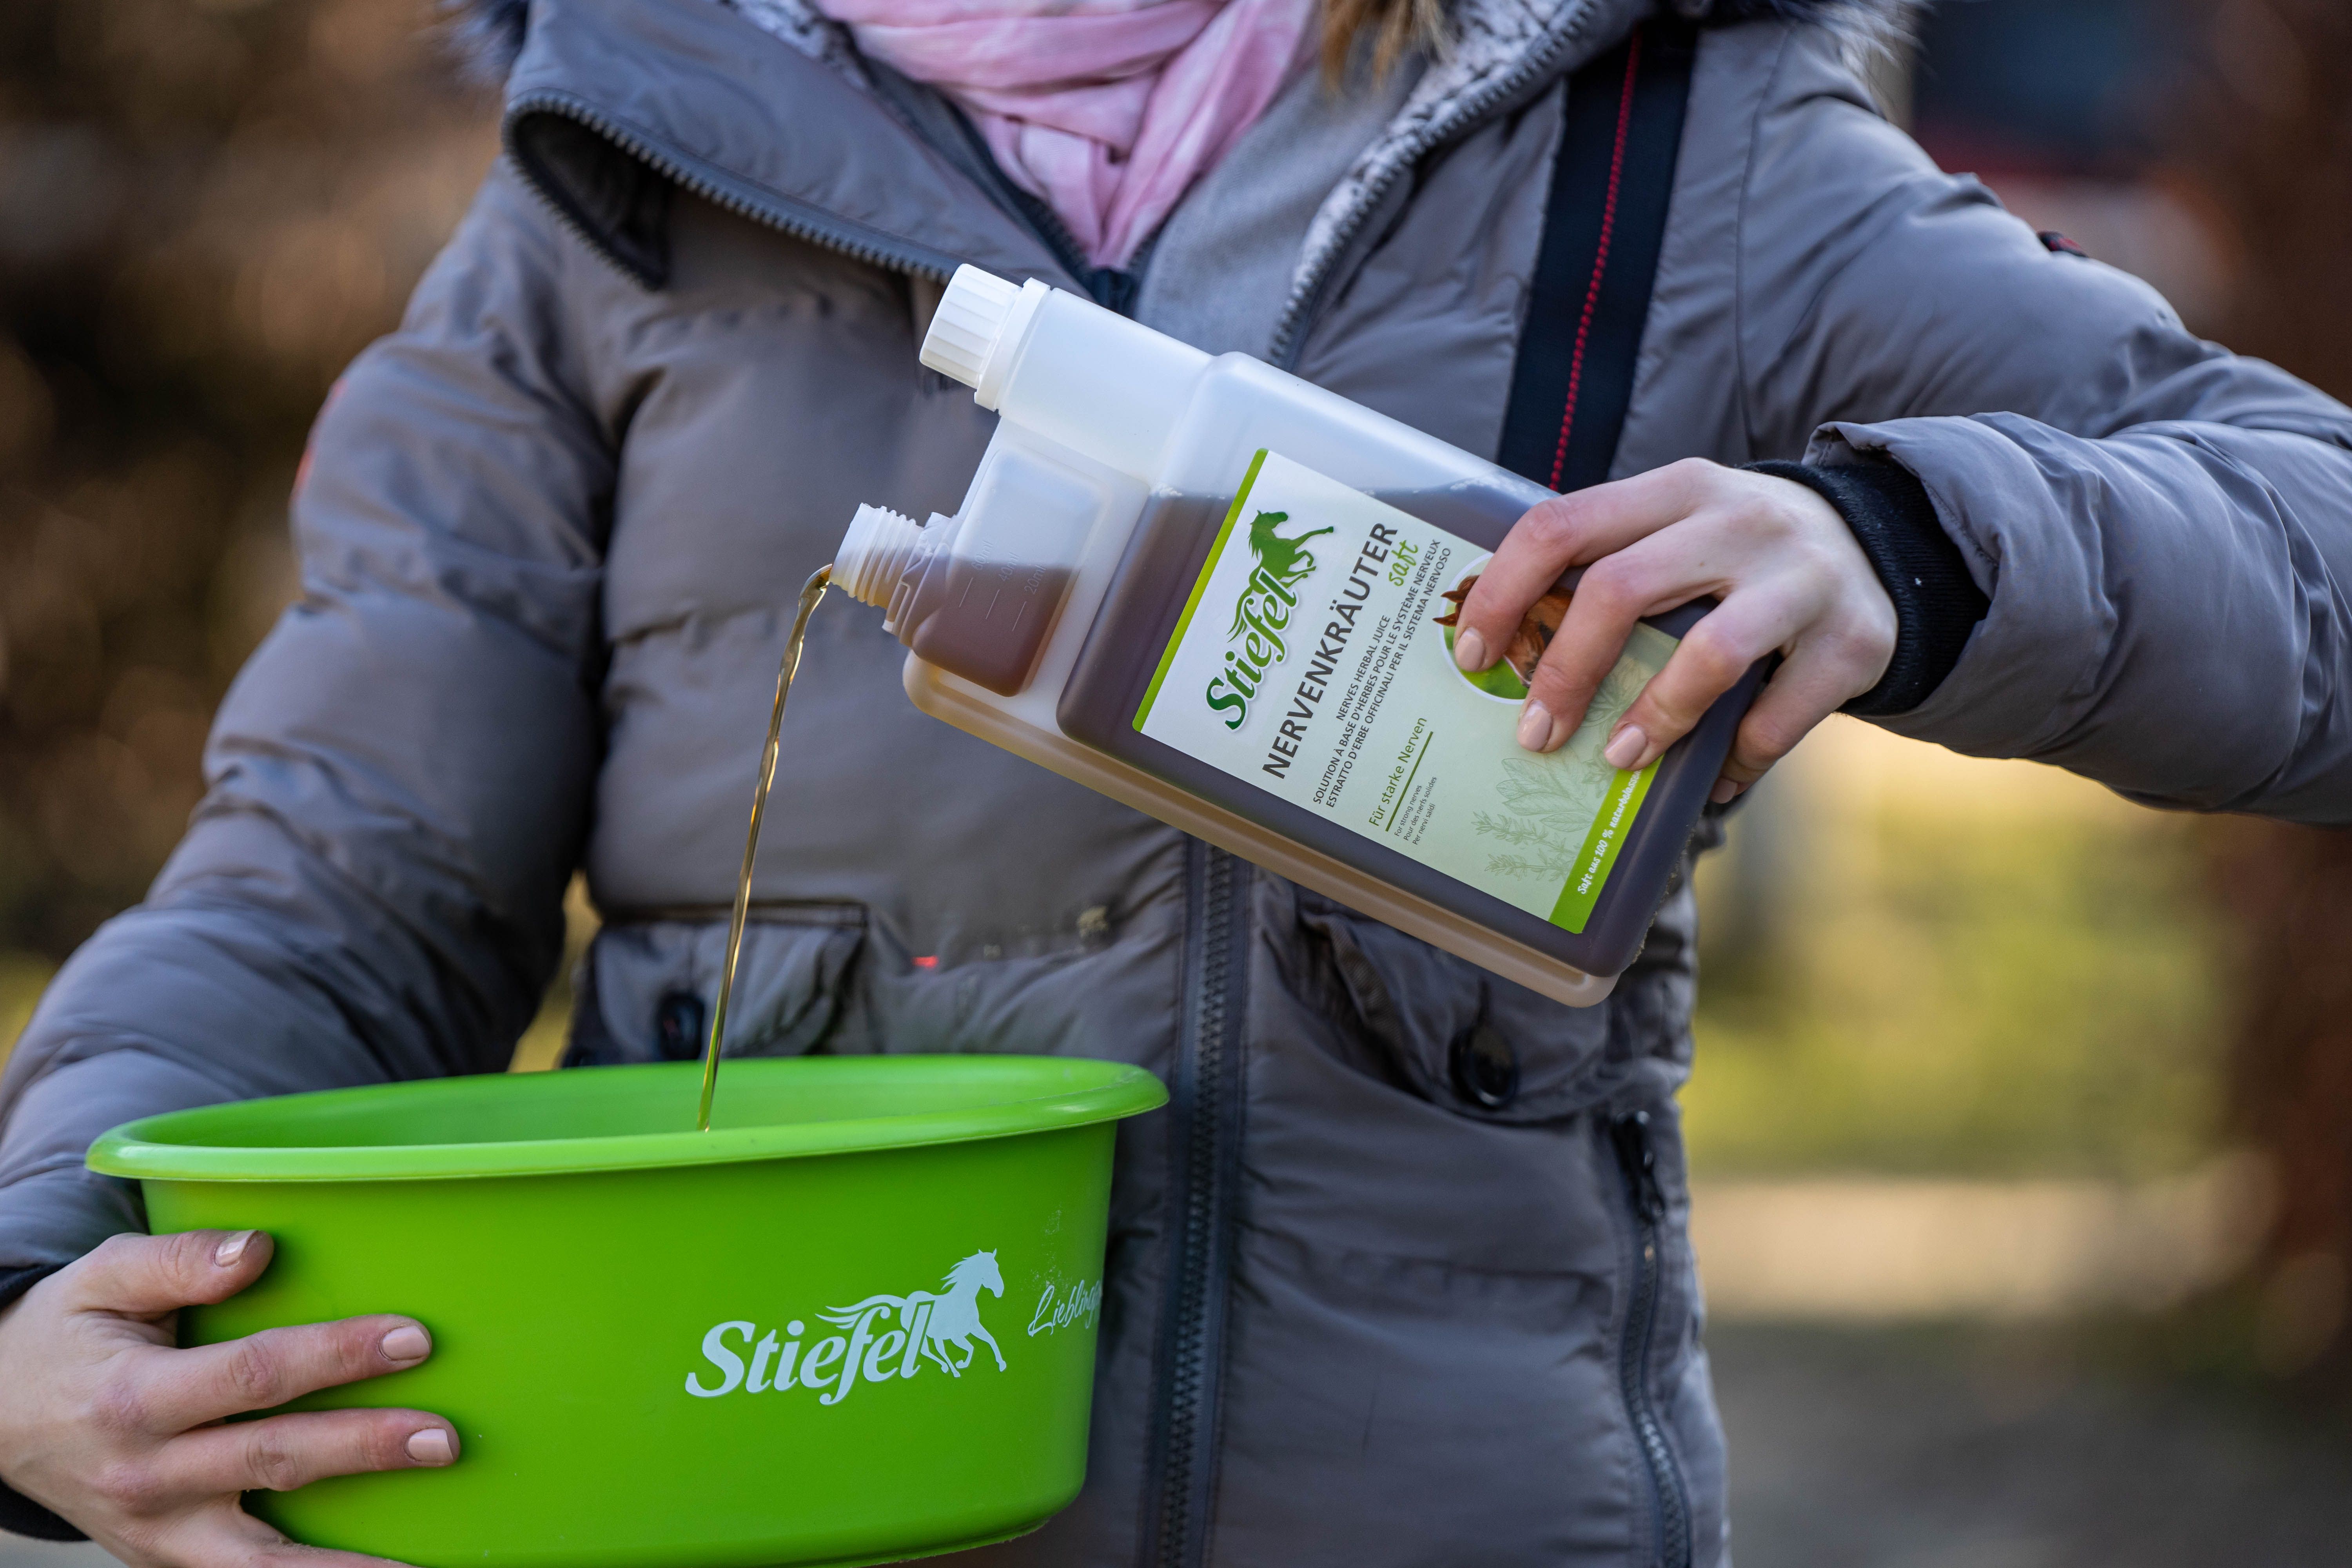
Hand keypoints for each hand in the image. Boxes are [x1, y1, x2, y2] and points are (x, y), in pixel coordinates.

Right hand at [0, 1229, 454, 1567]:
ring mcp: (158, 1531)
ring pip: (261, 1558)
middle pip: (272, 1459)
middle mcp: (148, 1475)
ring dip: (344, 1563)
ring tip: (420, 1561)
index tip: (412, 1339)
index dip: (334, 1356)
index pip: (253, 1375)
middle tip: (445, 1438)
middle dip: (364, 1449)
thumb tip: (256, 1249)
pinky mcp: (166, 1560)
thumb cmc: (67, 1335)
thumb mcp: (102, 1280)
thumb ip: (179, 1260)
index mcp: (135, 1398)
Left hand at [1452, 458, 1895, 800]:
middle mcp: (1739, 520)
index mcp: (1678, 490)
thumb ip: (1612, 568)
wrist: (1883, 550)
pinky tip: (1711, 779)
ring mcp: (1802, 579)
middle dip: (1565, 671)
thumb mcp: (1680, 533)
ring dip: (1653, 718)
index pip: (1562, 524)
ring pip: (1708, 653)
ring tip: (1618, 760)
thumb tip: (1511, 660)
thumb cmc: (1741, 560)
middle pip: (1621, 588)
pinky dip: (1735, 760)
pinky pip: (1778, 717)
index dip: (1504, 593)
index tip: (1473, 655)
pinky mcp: (1853, 641)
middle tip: (1535, 733)